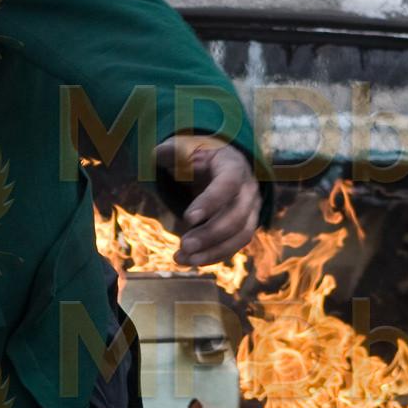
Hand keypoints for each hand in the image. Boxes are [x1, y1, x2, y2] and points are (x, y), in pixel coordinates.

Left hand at [154, 135, 259, 266]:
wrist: (220, 164)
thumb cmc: (200, 154)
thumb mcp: (187, 146)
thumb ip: (172, 150)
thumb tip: (156, 154)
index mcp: (234, 166)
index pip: (228, 184)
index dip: (211, 202)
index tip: (188, 219)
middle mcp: (248, 190)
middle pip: (237, 216)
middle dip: (210, 234)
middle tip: (184, 245)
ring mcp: (251, 210)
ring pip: (241, 236)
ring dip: (213, 251)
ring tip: (183, 259)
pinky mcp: (245, 226)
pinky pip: (235, 245)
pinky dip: (214, 255)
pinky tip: (190, 261)